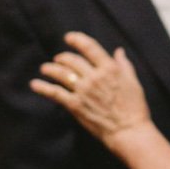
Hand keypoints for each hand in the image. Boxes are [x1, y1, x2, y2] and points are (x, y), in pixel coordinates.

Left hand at [31, 31, 149, 141]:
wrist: (129, 131)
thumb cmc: (135, 108)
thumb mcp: (133, 82)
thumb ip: (124, 65)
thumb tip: (119, 51)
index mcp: (109, 69)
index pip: (89, 47)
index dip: (77, 39)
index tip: (69, 38)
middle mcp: (94, 77)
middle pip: (72, 60)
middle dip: (63, 57)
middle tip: (58, 58)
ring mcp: (83, 91)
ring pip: (61, 73)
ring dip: (50, 69)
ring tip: (45, 68)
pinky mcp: (75, 105)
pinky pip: (55, 93)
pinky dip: (43, 88)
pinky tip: (35, 84)